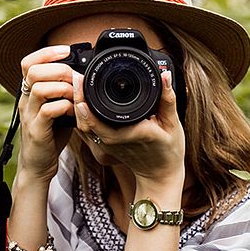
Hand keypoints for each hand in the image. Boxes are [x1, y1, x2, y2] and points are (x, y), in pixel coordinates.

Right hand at [17, 45, 74, 183]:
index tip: (66, 50)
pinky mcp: (36, 130)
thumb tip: (84, 76)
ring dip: (63, 88)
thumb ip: (65, 92)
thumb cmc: (51, 134)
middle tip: (76, 78)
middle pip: (33, 71)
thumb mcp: (58, 108)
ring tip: (76, 96)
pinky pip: (48, 110)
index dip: (46, 52)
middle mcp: (25, 100)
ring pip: (39, 88)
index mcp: (29, 92)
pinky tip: (73, 112)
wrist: (38, 165)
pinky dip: (65, 107)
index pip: (28, 62)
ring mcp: (28, 115)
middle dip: (59, 69)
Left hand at [73, 70, 185, 188]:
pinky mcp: (104, 146)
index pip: (99, 120)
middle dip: (77, 98)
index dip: (86, 102)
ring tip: (78, 84)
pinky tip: (82, 101)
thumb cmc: (168, 151)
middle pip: (85, 121)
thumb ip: (167, 99)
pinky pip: (87, 131)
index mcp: (129, 134)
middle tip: (77, 77)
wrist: (160, 175)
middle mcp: (114, 141)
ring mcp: (107, 145)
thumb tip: (164, 75)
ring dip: (77, 106)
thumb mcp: (172, 124)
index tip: (82, 81)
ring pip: (83, 126)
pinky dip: (82, 116)